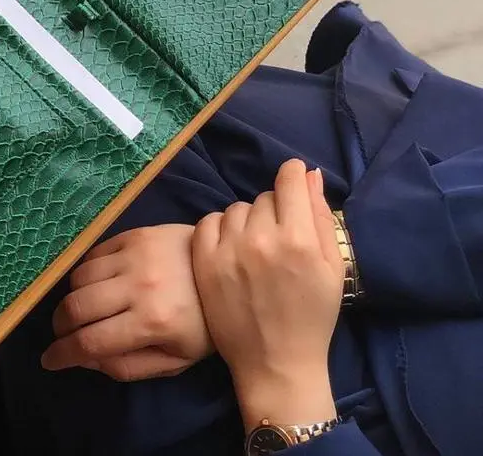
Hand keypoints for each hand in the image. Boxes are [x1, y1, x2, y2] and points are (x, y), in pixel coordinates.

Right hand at [40, 225, 213, 380]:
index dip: (63, 354)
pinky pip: (92, 253)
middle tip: (63, 334)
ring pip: (79, 278)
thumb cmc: (204, 323)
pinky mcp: (134, 234)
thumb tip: (86, 358)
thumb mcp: (175, 360)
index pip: (90, 342)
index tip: (50, 360)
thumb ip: (128, 366)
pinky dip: (84, 272)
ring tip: (81, 309)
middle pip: (76, 307)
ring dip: (71, 298)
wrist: (233, 269)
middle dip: (60, 327)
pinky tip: (94, 283)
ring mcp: (135, 255)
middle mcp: (138, 286)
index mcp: (152, 322)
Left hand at [192, 161, 343, 427]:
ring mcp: (227, 249)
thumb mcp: (333, 268)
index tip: (293, 179)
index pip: (288, 180)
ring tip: (255, 248)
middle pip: (264, 197)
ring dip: (247, 220)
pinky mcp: (203, 260)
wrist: (275, 363)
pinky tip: (232, 249)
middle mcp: (259, 238)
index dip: (293, 174)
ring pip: (237, 208)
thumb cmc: (312, 317)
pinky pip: (210, 221)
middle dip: (274, 210)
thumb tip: (309, 173)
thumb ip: (321, 217)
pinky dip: (221, 229)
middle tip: (280, 238)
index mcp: (297, 239)